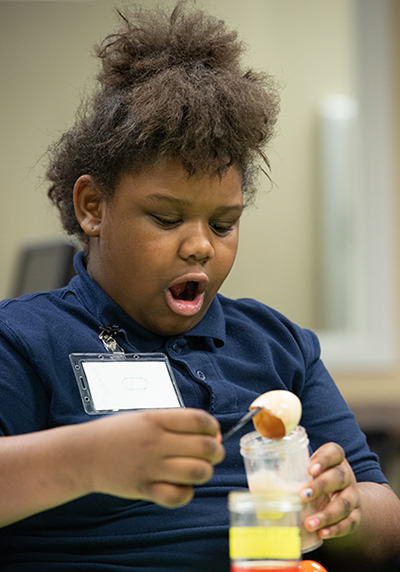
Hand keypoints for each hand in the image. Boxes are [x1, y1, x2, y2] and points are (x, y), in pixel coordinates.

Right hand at [81, 408, 224, 508]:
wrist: (84, 454)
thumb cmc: (117, 433)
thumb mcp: (145, 417)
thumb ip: (174, 423)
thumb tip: (209, 435)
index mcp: (156, 419)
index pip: (200, 421)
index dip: (213, 427)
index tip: (212, 432)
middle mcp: (156, 442)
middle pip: (205, 448)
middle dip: (216, 452)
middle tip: (211, 453)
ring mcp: (150, 467)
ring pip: (198, 472)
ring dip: (204, 472)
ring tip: (197, 469)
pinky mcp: (144, 489)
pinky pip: (178, 496)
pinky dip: (186, 493)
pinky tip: (180, 485)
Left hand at [299, 442, 360, 539]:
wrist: (341, 499)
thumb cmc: (316, 481)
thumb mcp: (307, 471)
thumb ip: (290, 470)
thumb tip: (259, 478)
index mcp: (334, 460)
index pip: (334, 453)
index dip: (324, 459)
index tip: (310, 469)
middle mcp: (346, 476)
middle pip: (339, 477)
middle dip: (320, 486)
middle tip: (302, 495)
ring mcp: (352, 496)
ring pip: (344, 503)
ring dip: (326, 514)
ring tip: (308, 523)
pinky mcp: (355, 516)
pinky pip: (349, 523)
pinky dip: (335, 529)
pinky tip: (322, 533)